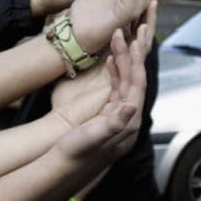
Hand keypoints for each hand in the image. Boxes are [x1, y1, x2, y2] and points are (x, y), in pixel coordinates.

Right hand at [54, 26, 146, 164]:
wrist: (64, 167)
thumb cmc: (75, 153)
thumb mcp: (93, 138)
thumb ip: (114, 123)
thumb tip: (131, 106)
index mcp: (128, 122)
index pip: (136, 86)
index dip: (134, 62)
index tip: (131, 42)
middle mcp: (127, 119)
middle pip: (133, 81)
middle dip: (128, 56)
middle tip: (122, 34)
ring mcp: (119, 117)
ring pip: (125, 83)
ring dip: (122, 62)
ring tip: (117, 42)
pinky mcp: (108, 116)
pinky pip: (115, 90)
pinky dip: (114, 74)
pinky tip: (109, 64)